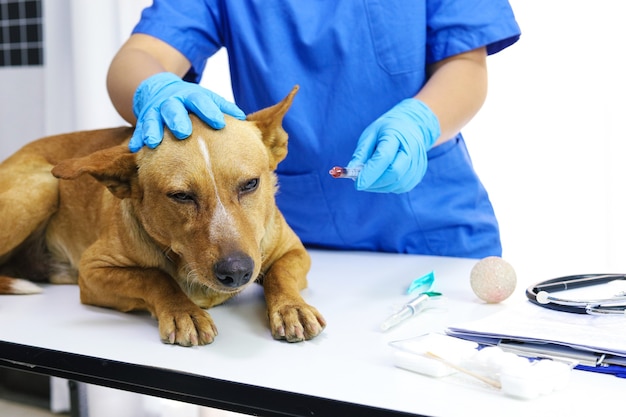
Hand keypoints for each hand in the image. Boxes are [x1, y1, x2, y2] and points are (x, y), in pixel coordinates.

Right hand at [130, 72, 245, 151]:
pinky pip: (139, 129)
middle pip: (174, 108)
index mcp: (190, 96)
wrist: (159, 89)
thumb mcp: (206, 100)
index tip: (219, 123)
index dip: (209, 111)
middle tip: (184, 132)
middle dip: (178, 120)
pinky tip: (135, 149)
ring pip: (153, 119)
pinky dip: (137, 138)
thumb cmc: (190, 101)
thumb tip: (243, 119)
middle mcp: (172, 102)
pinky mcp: (143, 119)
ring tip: (154, 142)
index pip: (201, 101)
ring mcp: (156, 110)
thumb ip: (221, 108)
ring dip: (153, 130)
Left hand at [349, 98, 439, 192]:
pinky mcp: (418, 174)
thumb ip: (361, 153)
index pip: (384, 157)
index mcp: (396, 135)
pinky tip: (381, 178)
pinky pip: (400, 187)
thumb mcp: (370, 134)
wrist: (410, 126)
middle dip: (374, 182)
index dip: (370, 172)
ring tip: (369, 177)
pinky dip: (387, 186)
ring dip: (379, 185)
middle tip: (359, 181)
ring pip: (397, 184)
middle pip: (394, 173)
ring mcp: (417, 163)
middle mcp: (412, 150)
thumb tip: (351, 172)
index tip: (357, 184)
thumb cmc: (386, 131)